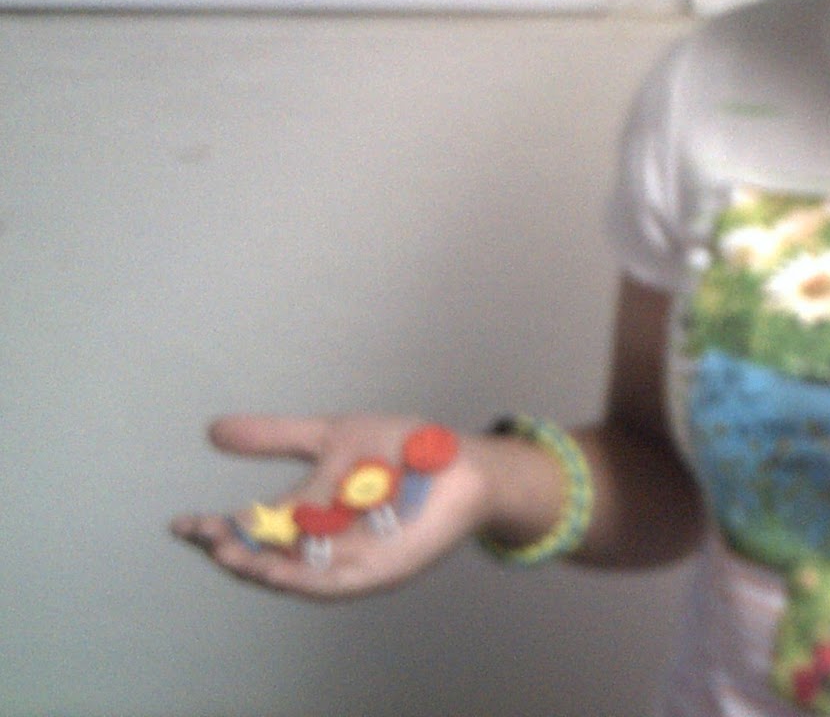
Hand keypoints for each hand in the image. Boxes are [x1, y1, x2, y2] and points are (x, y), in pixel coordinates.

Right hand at [170, 413, 494, 599]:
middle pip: (265, 557)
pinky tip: (280, 568)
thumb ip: (277, 437)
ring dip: (260, 568)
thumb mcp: (332, 436)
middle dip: (232, 549)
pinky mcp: (377, 572)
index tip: (180, 523)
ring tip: (229, 553)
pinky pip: (332, 584)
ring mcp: (348, 561)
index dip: (215, 528)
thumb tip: (213, 430)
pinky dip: (304, 579)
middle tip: (202, 536)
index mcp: (307, 515)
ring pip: (292, 576)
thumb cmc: (403, 451)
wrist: (463, 462)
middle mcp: (321, 545)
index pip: (252, 527)